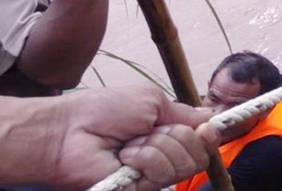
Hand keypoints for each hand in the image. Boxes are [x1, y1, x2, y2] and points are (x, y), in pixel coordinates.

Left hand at [42, 86, 217, 190]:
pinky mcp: (142, 189)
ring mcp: (153, 175)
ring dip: (158, 146)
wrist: (70, 131)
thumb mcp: (151, 100)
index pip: (203, 141)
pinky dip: (147, 158)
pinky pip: (163, 174)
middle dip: (178, 136)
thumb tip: (211, 119)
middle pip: (200, 153)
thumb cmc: (103, 111)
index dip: (211, 134)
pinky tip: (126, 156)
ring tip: (130, 143)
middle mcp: (164, 155)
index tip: (207, 127)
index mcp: (167, 133)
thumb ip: (184, 113)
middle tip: (150, 130)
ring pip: (185, 164)